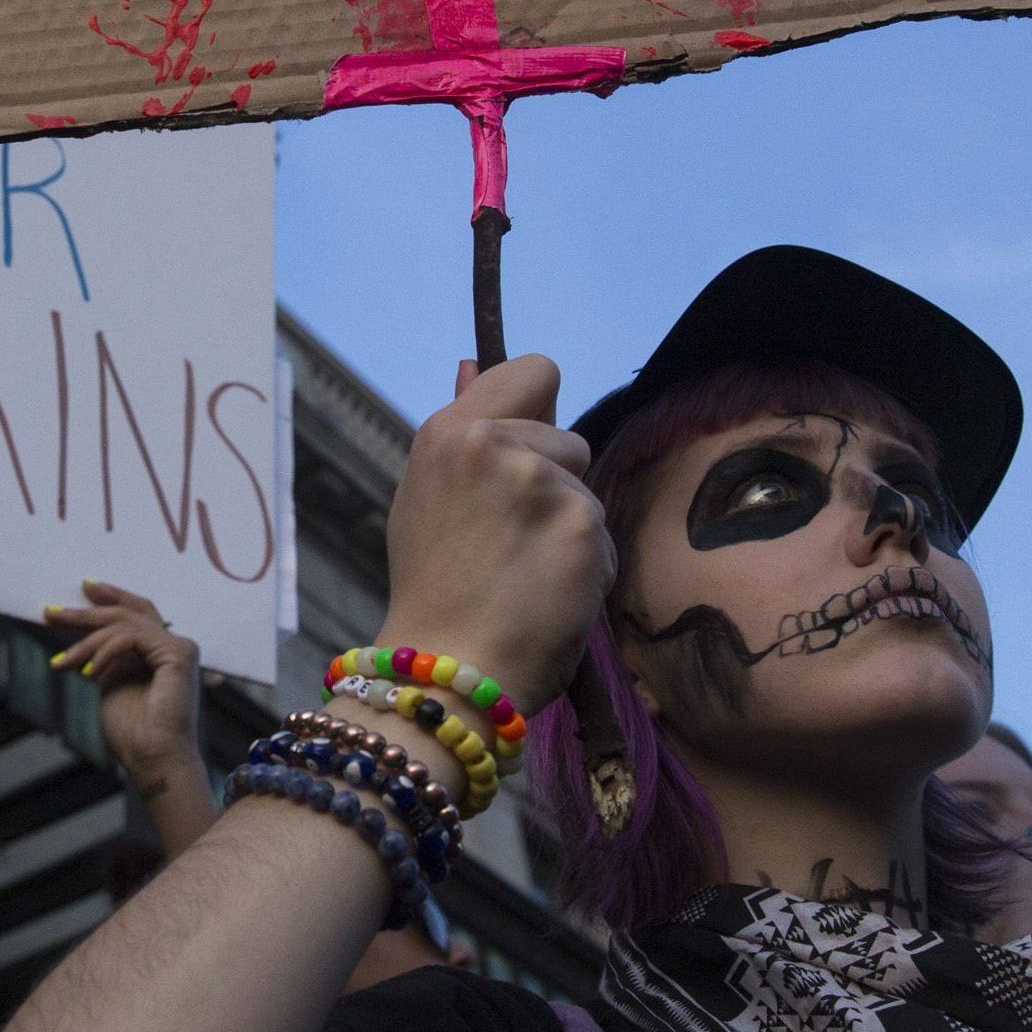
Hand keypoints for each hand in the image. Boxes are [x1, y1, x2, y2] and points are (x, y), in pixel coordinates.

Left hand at [46, 582, 204, 795]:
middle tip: (53, 611)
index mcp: (160, 652)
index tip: (83, 589)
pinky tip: (89, 673)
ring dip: (86, 642)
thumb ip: (104, 659)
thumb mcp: (109, 683)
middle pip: (128, 612)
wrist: (151, 757)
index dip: (111, 598)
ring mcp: (180, 646)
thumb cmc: (133, 731)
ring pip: (123, 625)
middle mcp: (174, 645)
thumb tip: (83, 644)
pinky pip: (130, 638)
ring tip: (63, 662)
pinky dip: (104, 652)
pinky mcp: (179, 652)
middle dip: (87, 611)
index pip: (136, 614)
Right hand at [374, 354, 609, 706]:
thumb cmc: (433, 590)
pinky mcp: (581, 526)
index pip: (533, 370)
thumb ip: (465, 434)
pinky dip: (586, 572)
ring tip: (523, 575)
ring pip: (586, 493)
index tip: (527, 447)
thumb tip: (473, 361)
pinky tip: (546, 598)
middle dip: (553, 483)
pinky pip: (604, 540)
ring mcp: (541, 483)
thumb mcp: (428, 496)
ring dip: (570, 531)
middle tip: (507, 541)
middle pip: (570, 439)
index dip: (539, 407)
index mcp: (448, 431)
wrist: (446, 671)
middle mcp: (494, 444)